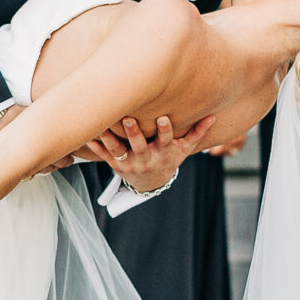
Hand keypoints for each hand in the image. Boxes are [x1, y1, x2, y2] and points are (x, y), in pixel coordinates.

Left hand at [79, 112, 214, 192]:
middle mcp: (146, 158)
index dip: (165, 131)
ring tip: (102, 125)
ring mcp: (129, 162)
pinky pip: (103, 154)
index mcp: (163, 152)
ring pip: (118, 149)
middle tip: (129, 119)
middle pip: (139, 145)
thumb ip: (196, 133)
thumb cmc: (168, 158)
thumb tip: (212, 116)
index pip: (166, 141)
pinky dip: (95, 145)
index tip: (164, 119)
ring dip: (110, 138)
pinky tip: (87, 134)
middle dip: (134, 133)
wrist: (151, 182)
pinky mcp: (116, 164)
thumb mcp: (183, 149)